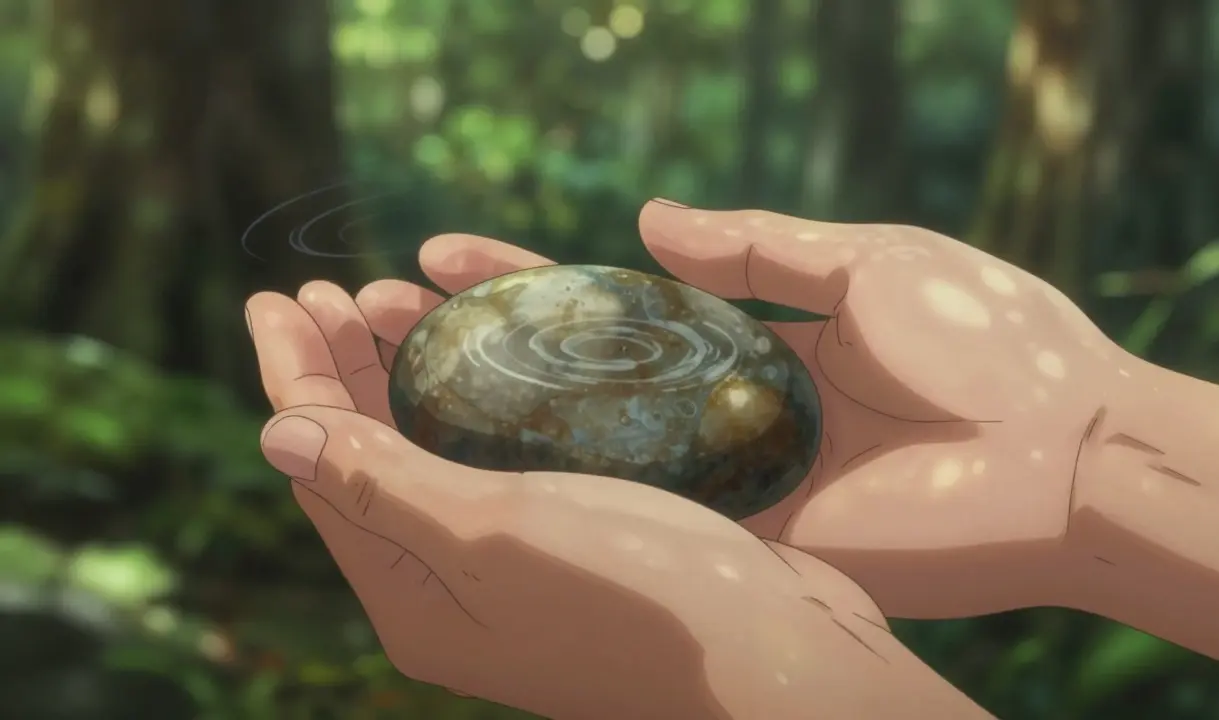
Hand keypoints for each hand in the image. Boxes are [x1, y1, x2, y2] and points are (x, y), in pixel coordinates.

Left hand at [245, 284, 930, 719]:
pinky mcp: (576, 537)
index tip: (274, 297)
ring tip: (387, 301)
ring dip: (408, 376)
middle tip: (326, 289)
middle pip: (372, 459)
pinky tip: (486, 353)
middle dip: (343, 370)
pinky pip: (500, 457)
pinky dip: (479, 398)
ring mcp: (516, 565)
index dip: (295, 378)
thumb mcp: (492, 537)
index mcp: (414, 599)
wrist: (778, 657)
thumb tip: (277, 434)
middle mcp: (454, 586)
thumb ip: (382, 485)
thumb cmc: (639, 599)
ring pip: (438, 453)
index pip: (325, 472)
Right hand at [352, 200, 1121, 618]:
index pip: (607, 304)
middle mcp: (714, 408)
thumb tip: (641, 222)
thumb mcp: (866, 261)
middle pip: (572, 377)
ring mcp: (720, 475)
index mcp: (744, 338)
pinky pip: (640, 507)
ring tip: (384, 370)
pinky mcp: (743, 532)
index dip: (522, 280)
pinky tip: (466, 456)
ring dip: (486, 413)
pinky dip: (558, 485)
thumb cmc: (989, 342)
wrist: (1070, 453)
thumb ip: (755, 247)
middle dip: (473, 346)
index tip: (438, 254)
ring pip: (584, 446)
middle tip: (371, 310)